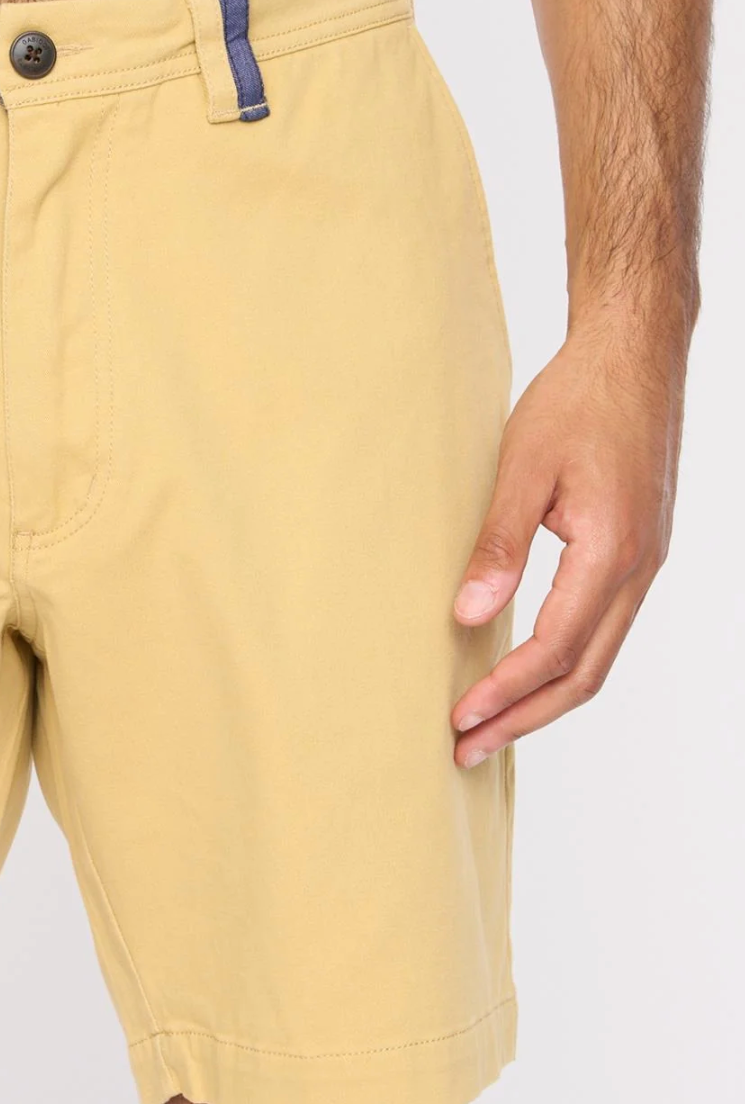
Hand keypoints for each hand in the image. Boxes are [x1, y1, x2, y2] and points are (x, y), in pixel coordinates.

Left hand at [450, 320, 682, 767]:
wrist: (635, 353)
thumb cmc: (578, 399)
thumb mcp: (524, 466)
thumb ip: (499, 544)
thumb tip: (469, 616)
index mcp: (612, 551)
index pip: (555, 648)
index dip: (505, 692)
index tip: (458, 719)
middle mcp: (639, 568)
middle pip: (584, 674)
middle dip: (523, 718)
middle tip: (466, 750)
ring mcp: (644, 563)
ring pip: (598, 657)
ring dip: (543, 699)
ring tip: (489, 726)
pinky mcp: (636, 552)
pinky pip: (603, 628)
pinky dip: (563, 664)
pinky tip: (524, 672)